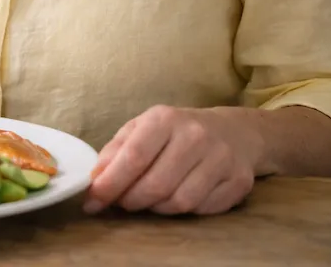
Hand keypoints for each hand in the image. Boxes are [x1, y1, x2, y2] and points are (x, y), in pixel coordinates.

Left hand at [83, 105, 261, 215]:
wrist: (235, 131)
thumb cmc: (177, 131)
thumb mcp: (142, 128)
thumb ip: (115, 151)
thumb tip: (94, 180)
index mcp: (165, 119)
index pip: (134, 157)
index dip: (111, 184)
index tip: (93, 202)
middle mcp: (195, 136)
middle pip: (156, 185)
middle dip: (132, 201)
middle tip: (123, 202)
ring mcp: (221, 159)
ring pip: (179, 202)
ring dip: (157, 208)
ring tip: (150, 199)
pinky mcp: (238, 181)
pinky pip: (202, 209)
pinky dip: (184, 211)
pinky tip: (178, 197)